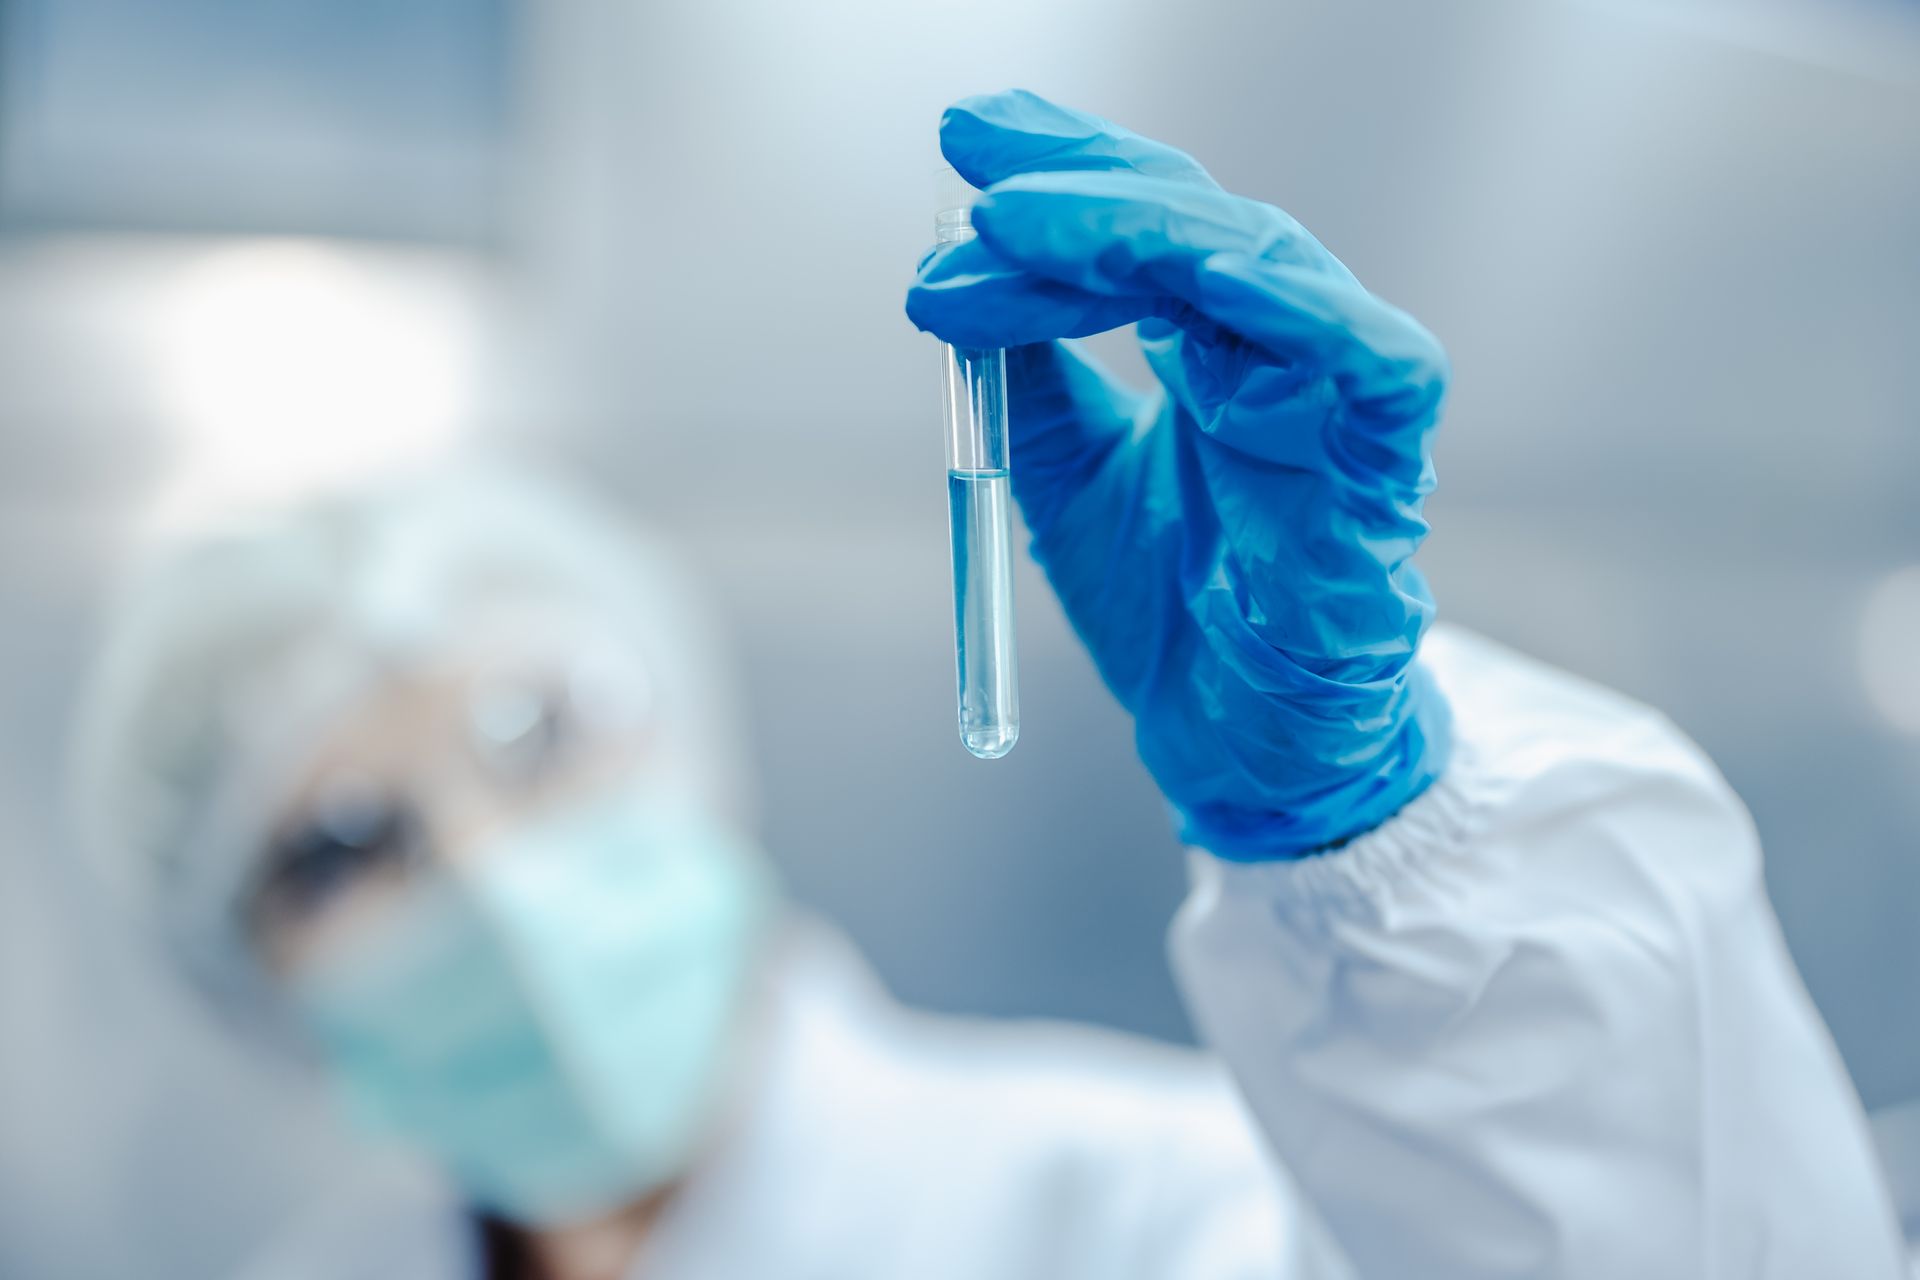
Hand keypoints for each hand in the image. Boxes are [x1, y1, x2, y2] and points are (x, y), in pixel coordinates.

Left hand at [905, 90, 1451, 857]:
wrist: (1230, 745)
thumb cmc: (1170, 612)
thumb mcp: (1061, 477)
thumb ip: (1027, 380)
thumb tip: (955, 272)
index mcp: (1211, 347)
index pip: (1145, 223)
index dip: (1062, 172)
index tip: (963, 140)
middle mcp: (1276, 356)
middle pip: (1194, 222)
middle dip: (1080, 186)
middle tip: (975, 172)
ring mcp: (1335, 406)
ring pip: (1261, 268)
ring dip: (1137, 234)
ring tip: (1018, 224)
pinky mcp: (1385, 472)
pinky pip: (1376, 366)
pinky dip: (1303, 314)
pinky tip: (1207, 279)